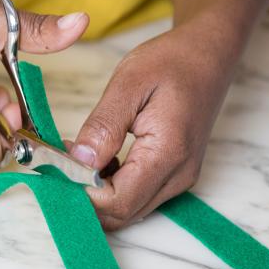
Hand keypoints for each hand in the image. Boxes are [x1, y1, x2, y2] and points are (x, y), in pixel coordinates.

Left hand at [70, 23, 238, 229]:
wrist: (209, 54)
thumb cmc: (173, 61)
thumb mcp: (129, 83)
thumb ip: (103, 126)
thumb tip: (78, 162)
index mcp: (168, 152)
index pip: (118, 200)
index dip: (82, 192)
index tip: (59, 164)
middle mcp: (178, 175)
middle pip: (123, 213)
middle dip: (86, 197)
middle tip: (62, 162)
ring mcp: (180, 178)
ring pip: (129, 210)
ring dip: (98, 194)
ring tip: (79, 157)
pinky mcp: (176, 175)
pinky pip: (139, 197)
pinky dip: (113, 188)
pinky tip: (101, 160)